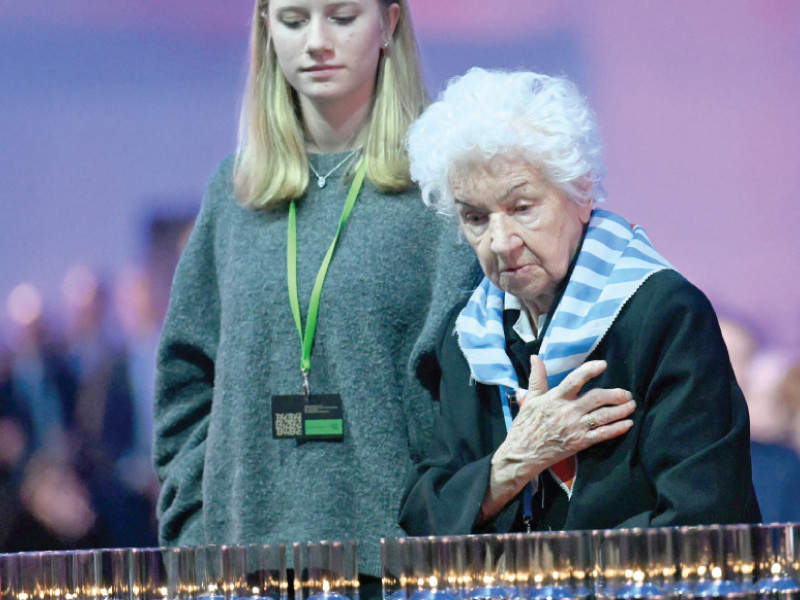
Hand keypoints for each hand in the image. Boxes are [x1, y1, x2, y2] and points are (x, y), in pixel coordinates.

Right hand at [480, 356, 634, 519]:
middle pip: (596, 398)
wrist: (522, 454)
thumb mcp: (530, 399)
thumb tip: (535, 357)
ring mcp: (575, 428)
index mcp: (555, 398)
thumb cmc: (525, 426)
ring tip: (631, 405)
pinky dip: (617, 429)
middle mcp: (567, 411)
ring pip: (603, 416)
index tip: (603, 365)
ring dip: (621, 410)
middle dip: (615, 394)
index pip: (575, 380)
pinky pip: (602, 435)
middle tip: (626, 393)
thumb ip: (537, 378)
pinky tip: (628, 424)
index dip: (590, 371)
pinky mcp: (579, 443)